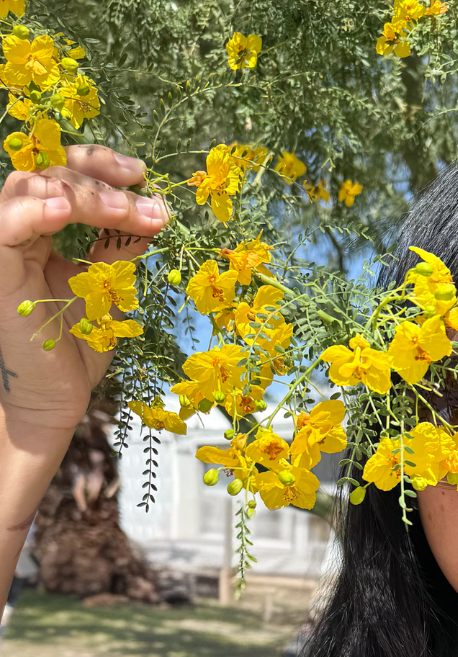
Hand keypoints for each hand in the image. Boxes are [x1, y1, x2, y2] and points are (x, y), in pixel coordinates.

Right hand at [0, 145, 167, 433]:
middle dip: (103, 181)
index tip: (142, 174)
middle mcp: (19, 232)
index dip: (100, 166)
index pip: (64, 176)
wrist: (55, 399)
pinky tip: (70, 210)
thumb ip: (119, 248)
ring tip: (123, 210)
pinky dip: (37, 210)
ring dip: (82, 192)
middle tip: (145, 199)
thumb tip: (152, 211)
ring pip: (29, 188)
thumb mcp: (108, 287)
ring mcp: (4, 248)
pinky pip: (8, 224)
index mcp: (42, 231)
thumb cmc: (77, 348)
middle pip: (49, 174)